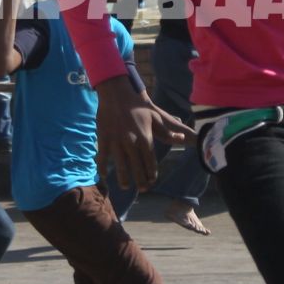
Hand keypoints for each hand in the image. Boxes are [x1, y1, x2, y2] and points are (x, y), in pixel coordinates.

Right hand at [95, 75, 192, 191]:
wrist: (117, 94)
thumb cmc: (137, 106)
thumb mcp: (155, 116)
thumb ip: (167, 131)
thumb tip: (181, 139)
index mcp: (145, 138)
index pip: (150, 161)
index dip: (152, 173)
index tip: (152, 181)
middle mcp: (131, 143)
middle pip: (137, 167)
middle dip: (140, 180)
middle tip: (143, 189)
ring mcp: (116, 142)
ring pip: (120, 166)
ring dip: (123, 178)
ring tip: (126, 187)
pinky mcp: (104, 139)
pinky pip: (103, 157)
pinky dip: (102, 168)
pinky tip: (104, 176)